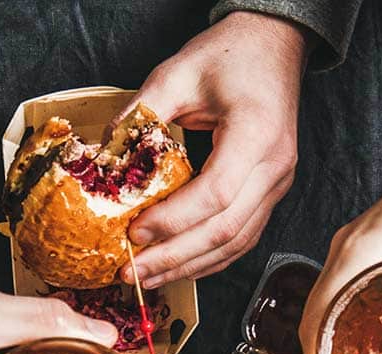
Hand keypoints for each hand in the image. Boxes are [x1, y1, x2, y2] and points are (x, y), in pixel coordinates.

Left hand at [127, 13, 307, 286]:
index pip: (214, 194)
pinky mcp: (271, 193)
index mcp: (256, 134)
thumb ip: (140, 115)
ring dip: (190, 266)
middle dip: (174, 258)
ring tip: (148, 279)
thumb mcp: (177, 72)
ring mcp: (278, 185)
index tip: (134, 233)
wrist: (273, 46)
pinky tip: (179, 266)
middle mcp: (275, 167)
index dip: (172, 221)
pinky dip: (209, 258)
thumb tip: (103, 160)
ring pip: (236, 243)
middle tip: (132, 273)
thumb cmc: (230, 55)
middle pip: (225, 230)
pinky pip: (241, 237)